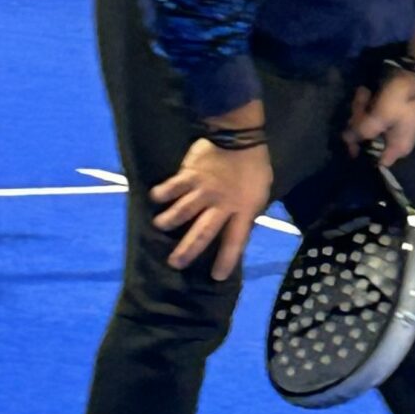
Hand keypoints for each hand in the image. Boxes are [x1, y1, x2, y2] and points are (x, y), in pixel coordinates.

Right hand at [150, 139, 272, 281]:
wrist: (241, 137)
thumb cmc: (254, 167)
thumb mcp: (260, 193)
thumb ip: (248, 211)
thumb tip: (242, 227)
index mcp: (242, 210)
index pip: (235, 241)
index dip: (227, 259)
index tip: (217, 276)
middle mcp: (220, 205)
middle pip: (202, 233)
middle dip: (188, 250)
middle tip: (174, 263)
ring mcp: (203, 190)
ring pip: (182, 211)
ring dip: (169, 221)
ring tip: (159, 227)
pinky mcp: (190, 175)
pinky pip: (172, 187)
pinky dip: (162, 193)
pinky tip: (154, 198)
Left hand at [343, 70, 414, 166]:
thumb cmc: (402, 98)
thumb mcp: (381, 116)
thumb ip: (361, 131)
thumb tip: (345, 140)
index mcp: (396, 149)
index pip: (373, 162)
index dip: (358, 153)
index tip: (347, 142)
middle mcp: (391, 141)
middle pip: (364, 141)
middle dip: (358, 121)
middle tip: (360, 105)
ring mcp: (387, 127)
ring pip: (363, 125)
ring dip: (360, 108)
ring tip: (365, 93)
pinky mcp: (383, 114)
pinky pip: (367, 114)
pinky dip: (364, 103)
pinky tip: (366, 91)